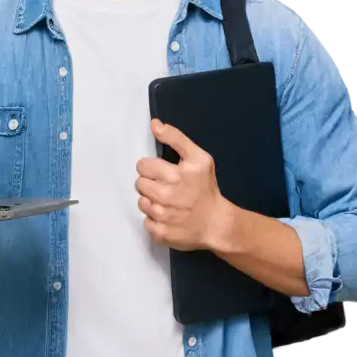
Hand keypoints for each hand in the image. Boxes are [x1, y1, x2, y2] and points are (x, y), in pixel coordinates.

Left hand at [135, 119, 232, 251]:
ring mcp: (162, 216)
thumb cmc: (206, 189)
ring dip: (151, 202)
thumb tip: (154, 124)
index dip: (152, 168)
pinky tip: (168, 217)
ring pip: (141, 202)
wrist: (216, 224)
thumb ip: (176, 138)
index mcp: (176, 174)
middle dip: (151, 184)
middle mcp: (167, 195)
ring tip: (168, 203)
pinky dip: (154, 219)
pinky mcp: (159, 232)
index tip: (164, 173)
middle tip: (166, 188)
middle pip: (139, 183)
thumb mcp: (199, 158)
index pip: (143, 166)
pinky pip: (145, 221)